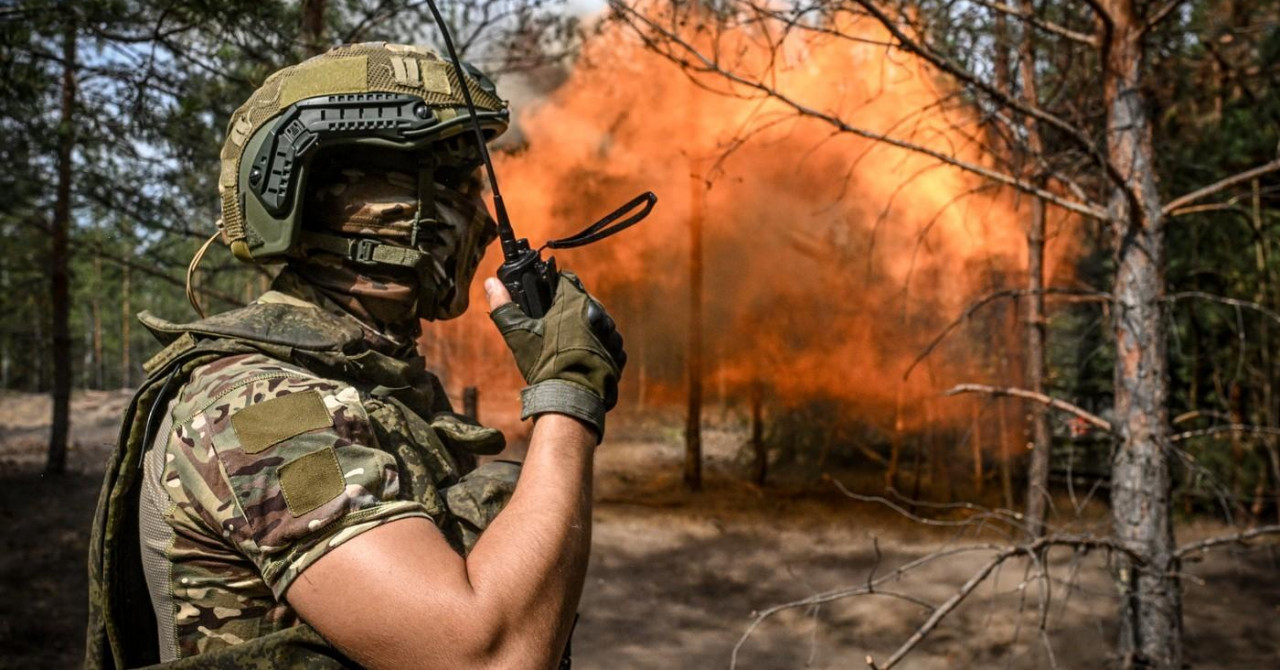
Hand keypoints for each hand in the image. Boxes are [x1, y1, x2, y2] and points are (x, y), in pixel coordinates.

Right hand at [485, 272, 624, 438]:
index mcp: (574, 302)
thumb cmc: (544, 365)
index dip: (554, 288)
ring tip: (567, 347)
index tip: (546, 301)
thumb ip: (503, 305)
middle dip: (569, 310)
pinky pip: (607, 342)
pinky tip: (581, 358)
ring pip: (596, 321)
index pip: (566, 280)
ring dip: (585, 328)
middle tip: (553, 328)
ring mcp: (611, 333)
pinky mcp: (618, 353)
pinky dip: (596, 347)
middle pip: (582, 301)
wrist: (571, 399)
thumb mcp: (518, 334)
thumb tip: (490, 283)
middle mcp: (598, 313)